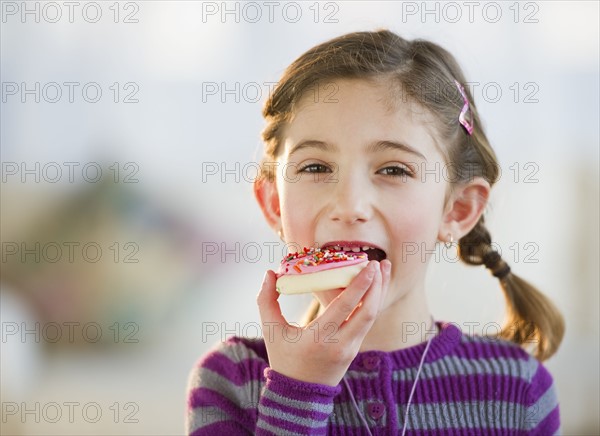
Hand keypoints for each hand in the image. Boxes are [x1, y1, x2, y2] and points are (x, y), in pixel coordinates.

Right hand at [256, 260, 390, 386]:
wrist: (298, 396)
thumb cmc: (283, 359)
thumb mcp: (271, 330)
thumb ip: (266, 300)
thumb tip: (269, 273)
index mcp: (319, 338)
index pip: (345, 307)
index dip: (360, 285)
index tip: (369, 265)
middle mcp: (340, 344)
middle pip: (368, 312)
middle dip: (377, 285)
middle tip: (380, 262)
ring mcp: (351, 349)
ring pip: (372, 317)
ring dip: (379, 292)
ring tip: (384, 268)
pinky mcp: (355, 349)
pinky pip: (367, 322)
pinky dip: (373, 302)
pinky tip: (375, 287)